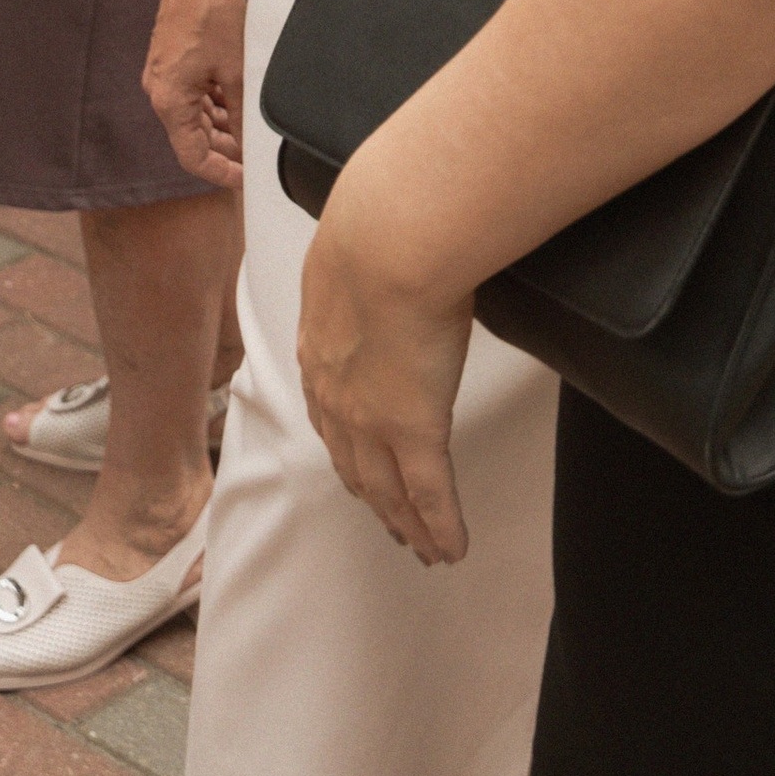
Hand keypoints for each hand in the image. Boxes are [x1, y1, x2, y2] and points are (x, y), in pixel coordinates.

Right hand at [143, 0, 248, 189]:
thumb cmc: (212, 14)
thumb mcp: (236, 71)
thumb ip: (241, 115)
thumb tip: (250, 145)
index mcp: (168, 100)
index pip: (192, 156)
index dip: (221, 172)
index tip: (246, 180)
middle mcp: (161, 92)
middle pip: (192, 138)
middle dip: (223, 151)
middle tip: (254, 159)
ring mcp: (165, 76)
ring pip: (194, 117)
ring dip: (220, 128)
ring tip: (251, 134)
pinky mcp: (174, 62)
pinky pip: (194, 96)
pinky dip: (214, 106)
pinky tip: (237, 107)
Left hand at [298, 165, 473, 564]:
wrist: (387, 242)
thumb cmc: (378, 226)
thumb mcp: (360, 250)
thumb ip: (367, 264)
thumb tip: (390, 249)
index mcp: (322, 349)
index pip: (331, 416)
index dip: (346, 448)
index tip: (356, 469)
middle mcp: (338, 395)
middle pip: (355, 465)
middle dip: (373, 498)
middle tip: (391, 526)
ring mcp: (375, 420)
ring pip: (389, 489)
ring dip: (405, 522)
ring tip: (422, 548)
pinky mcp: (416, 430)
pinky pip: (431, 494)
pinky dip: (442, 527)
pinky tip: (453, 549)